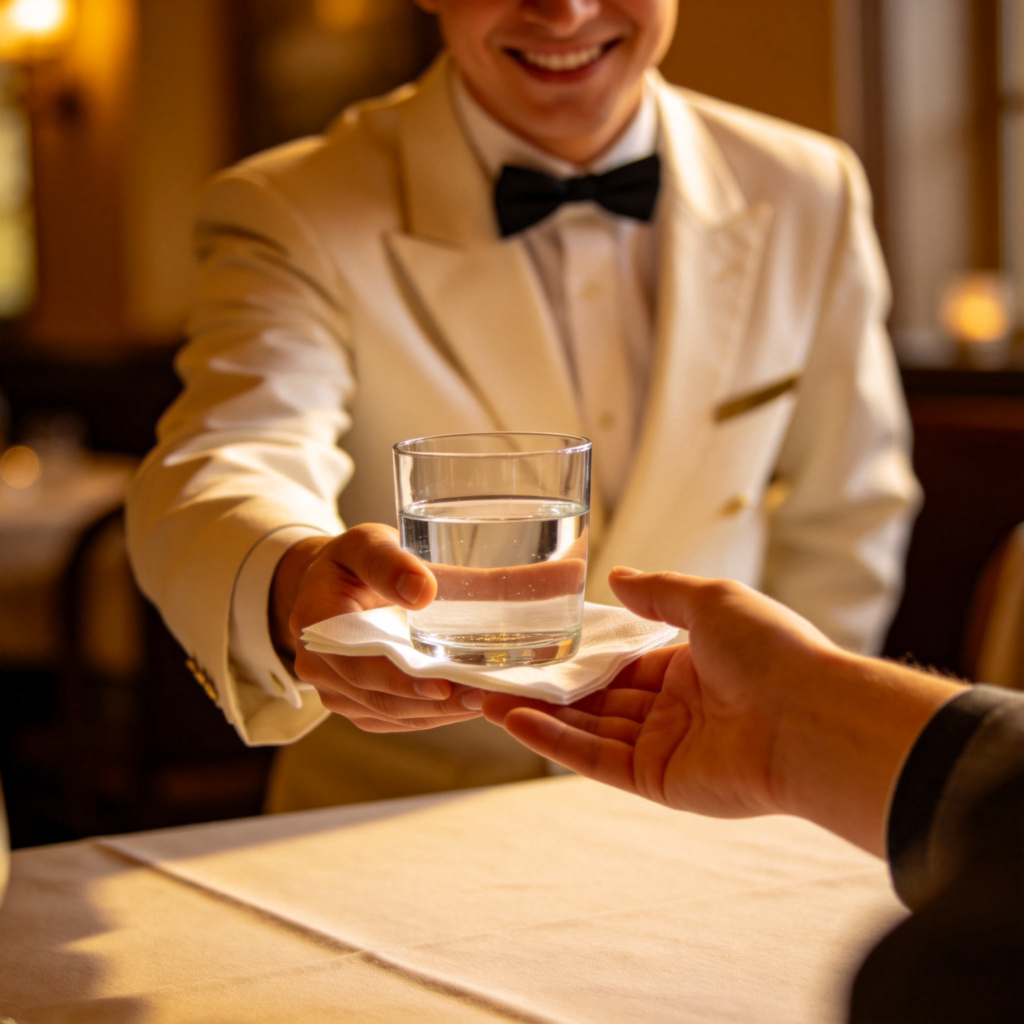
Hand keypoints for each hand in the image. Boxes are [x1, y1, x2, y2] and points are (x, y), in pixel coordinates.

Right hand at [272, 523, 483, 731]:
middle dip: (432, 702)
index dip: (400, 681)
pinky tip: (466, 703)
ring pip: (390, 715)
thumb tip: (422, 590)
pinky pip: (395, 719)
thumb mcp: (366, 542)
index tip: (443, 685)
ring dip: (438, 712)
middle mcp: (317, 665)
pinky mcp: (356, 704)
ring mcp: (336, 690)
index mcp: (315, 622)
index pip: (357, 663)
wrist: (331, 583)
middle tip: (482, 695)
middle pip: (378, 698)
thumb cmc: (353, 560)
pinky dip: (432, 714)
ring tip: (484, 699)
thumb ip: (388, 561)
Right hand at [482, 568, 962, 852]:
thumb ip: (660, 592)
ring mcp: (664, 748)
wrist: (812, 717)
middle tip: (494, 676)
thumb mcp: (710, 600)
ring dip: (537, 715)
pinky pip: (596, 760)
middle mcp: (673, 709)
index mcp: (689, 667)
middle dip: (546, 689)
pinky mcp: (657, 781)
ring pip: (587, 730)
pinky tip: (515, 721)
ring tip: (485, 699)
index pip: (621, 662)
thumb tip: (617, 574)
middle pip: (596, 699)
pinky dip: (555, 742)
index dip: (579, 654)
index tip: (535, 645)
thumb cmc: (772, 651)